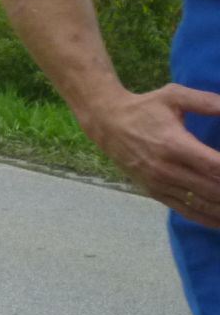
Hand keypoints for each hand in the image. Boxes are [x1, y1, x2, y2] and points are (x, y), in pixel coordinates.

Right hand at [81, 85, 219, 228]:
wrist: (106, 123)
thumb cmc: (144, 108)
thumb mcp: (173, 96)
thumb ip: (207, 102)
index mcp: (174, 144)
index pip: (215, 167)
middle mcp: (167, 169)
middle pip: (214, 190)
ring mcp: (160, 183)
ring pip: (203, 204)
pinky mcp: (155, 192)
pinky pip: (186, 211)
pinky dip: (209, 218)